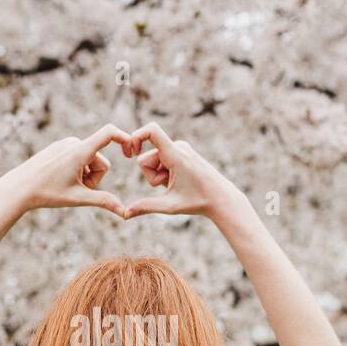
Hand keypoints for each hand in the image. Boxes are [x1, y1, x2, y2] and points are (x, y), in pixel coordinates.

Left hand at [0, 124, 132, 216]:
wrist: (18, 188)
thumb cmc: (46, 193)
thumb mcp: (78, 198)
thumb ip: (104, 201)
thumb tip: (125, 212)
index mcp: (80, 151)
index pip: (108, 134)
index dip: (124, 138)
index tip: (132, 148)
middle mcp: (73, 143)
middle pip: (101, 161)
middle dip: (95, 178)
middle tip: (77, 189)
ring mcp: (65, 144)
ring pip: (90, 161)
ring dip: (85, 176)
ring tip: (67, 185)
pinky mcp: (59, 147)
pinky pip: (79, 158)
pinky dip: (76, 171)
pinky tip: (60, 179)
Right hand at [124, 123, 239, 218]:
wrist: (221, 198)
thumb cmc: (198, 202)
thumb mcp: (169, 206)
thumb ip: (146, 207)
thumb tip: (125, 214)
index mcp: (175, 155)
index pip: (152, 131)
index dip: (136, 136)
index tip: (130, 150)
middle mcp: (178, 147)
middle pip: (145, 159)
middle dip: (150, 175)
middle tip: (169, 186)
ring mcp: (180, 148)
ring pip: (153, 161)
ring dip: (158, 176)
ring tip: (176, 184)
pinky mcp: (182, 151)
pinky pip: (162, 160)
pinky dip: (165, 173)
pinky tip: (178, 181)